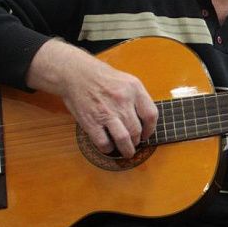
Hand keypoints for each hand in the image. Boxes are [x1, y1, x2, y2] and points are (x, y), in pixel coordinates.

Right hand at [26, 39, 157, 157]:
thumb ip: (139, 98)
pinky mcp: (91, 122)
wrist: (76, 74)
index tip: (147, 134)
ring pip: (124, 140)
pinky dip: (108, 148)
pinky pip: (104, 143)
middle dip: (137, 141)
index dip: (151, 129)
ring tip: (127, 152)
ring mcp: (106, 112)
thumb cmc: (103, 78)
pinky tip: (109, 146)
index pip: (151, 115)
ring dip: (127, 150)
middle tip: (134, 143)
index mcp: (134, 89)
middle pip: (137, 130)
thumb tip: (147, 121)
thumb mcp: (127, 80)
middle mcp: (122, 101)